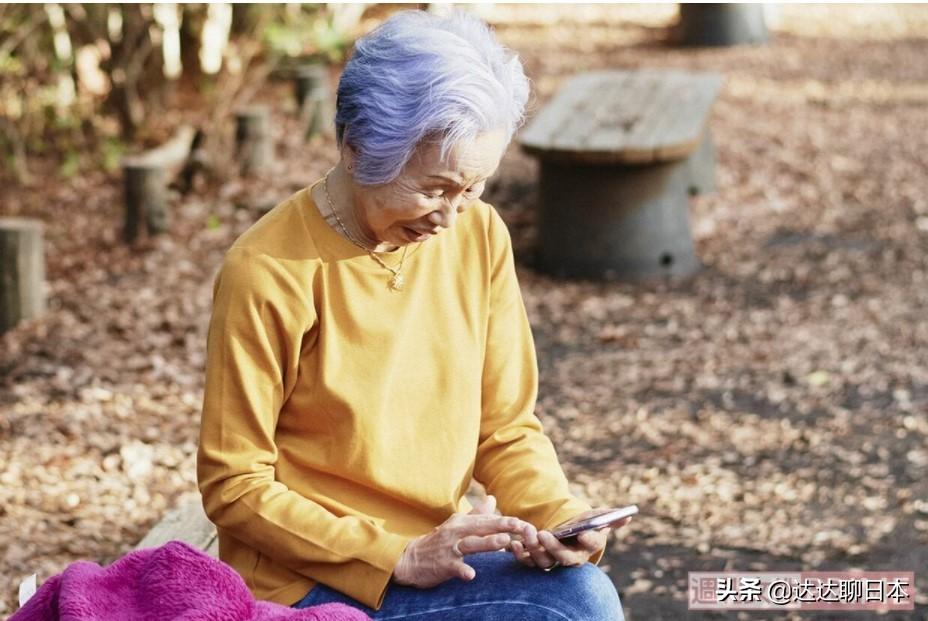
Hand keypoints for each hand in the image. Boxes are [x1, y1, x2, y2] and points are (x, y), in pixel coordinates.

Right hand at [392, 502, 536, 587]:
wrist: (410, 559)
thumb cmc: (438, 542)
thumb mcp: (456, 524)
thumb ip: (476, 514)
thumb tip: (493, 498)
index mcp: (462, 522)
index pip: (487, 520)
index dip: (505, 521)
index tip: (523, 522)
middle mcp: (456, 532)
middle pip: (481, 528)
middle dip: (501, 526)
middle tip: (520, 526)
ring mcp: (449, 548)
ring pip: (470, 544)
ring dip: (487, 543)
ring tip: (504, 542)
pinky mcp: (442, 564)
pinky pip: (454, 567)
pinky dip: (462, 570)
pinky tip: (471, 575)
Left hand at [508, 509, 631, 569]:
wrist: (568, 533)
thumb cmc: (585, 524)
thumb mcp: (598, 517)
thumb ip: (611, 518)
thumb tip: (628, 516)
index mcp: (589, 546)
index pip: (592, 545)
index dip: (590, 540)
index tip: (584, 533)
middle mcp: (573, 557)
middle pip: (566, 558)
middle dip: (555, 548)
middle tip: (544, 534)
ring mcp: (555, 560)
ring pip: (545, 561)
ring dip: (535, 548)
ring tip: (528, 531)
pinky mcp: (537, 559)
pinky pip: (528, 561)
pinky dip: (520, 555)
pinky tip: (514, 544)